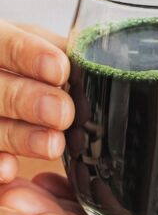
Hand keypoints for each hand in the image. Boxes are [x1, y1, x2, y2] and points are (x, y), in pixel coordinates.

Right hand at [0, 21, 73, 181]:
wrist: (11, 86)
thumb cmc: (31, 67)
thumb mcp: (42, 50)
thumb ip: (60, 54)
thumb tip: (92, 64)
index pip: (4, 43)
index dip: (28, 55)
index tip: (60, 70)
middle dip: (28, 100)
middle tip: (63, 113)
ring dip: (20, 137)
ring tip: (52, 145)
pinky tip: (9, 171)